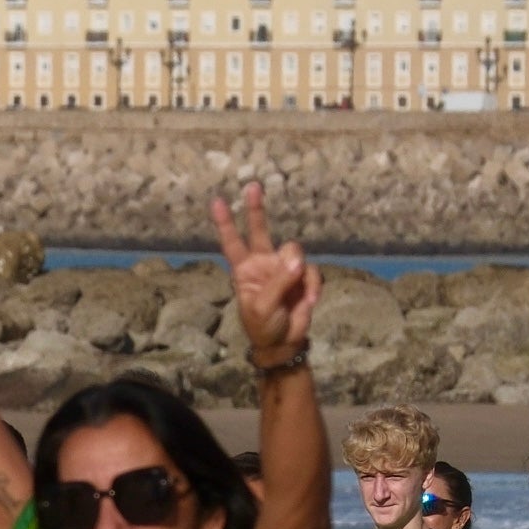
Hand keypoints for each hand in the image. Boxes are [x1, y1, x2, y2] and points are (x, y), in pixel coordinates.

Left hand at [208, 181, 319, 368]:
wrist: (284, 342)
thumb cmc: (263, 326)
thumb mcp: (262, 307)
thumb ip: (278, 283)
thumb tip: (297, 261)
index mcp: (244, 270)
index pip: (232, 243)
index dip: (225, 223)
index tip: (217, 201)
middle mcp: (263, 263)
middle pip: (259, 230)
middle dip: (256, 209)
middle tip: (252, 186)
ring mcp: (284, 268)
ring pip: (293, 251)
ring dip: (297, 268)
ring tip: (298, 292)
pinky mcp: (303, 276)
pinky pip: (312, 270)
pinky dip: (312, 285)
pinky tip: (308, 300)